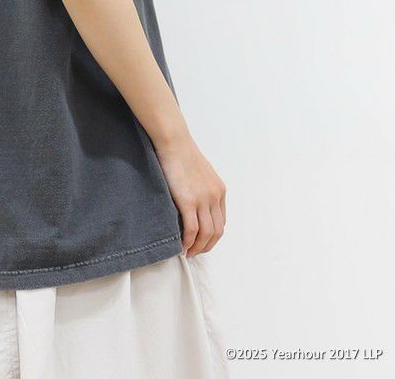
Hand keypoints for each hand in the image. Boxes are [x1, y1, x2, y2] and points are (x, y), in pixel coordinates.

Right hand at [155, 134, 225, 256]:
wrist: (174, 142)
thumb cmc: (181, 153)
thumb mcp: (199, 172)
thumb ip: (201, 188)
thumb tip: (193, 203)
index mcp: (219, 190)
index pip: (221, 221)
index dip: (212, 236)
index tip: (202, 242)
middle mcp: (215, 196)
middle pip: (216, 231)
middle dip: (207, 246)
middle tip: (195, 252)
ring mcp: (203, 200)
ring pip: (206, 234)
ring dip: (198, 248)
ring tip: (188, 253)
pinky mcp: (188, 201)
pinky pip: (192, 229)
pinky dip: (188, 241)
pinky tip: (181, 245)